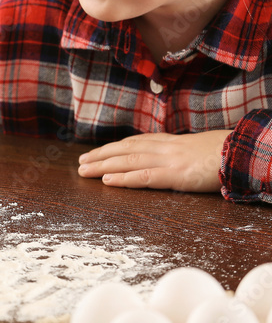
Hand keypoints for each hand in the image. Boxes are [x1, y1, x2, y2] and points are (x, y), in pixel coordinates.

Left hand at [77, 131, 231, 192]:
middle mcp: (164, 148)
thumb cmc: (224, 153)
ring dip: (102, 166)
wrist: (242, 152)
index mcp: (170, 142)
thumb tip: (172, 159)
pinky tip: (107, 181)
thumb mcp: (197, 148)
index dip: (113, 147)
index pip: (135, 142)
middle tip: (80, 162)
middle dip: (100, 156)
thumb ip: (180, 152)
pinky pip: (143, 177)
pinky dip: (122, 179)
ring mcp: (168, 160)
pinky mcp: (175, 175)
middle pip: (124, 150)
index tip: (97, 151)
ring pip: (127, 161)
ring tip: (84, 171)